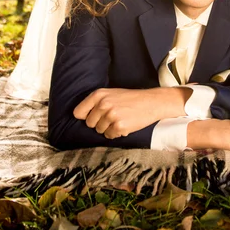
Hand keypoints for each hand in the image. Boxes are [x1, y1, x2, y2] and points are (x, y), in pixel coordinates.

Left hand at [73, 87, 190, 138]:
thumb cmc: (130, 98)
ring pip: (99, 130)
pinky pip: (109, 136)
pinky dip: (116, 133)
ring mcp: (111, 115)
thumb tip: (79, 116)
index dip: (85, 116)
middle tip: (113, 116)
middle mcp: (103, 104)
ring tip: (120, 119)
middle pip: (89, 123)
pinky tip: (125, 124)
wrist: (151, 102)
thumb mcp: (111, 93)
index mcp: (99, 94)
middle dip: (99, 123)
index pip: (78, 113)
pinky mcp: (119, 126)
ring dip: (108, 128)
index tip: (93, 116)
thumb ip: (95, 102)